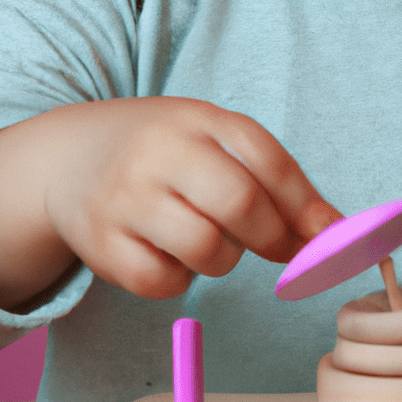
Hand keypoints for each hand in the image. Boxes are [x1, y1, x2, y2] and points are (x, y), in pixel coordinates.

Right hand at [43, 97, 341, 299]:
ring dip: (225, 258)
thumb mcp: (213, 139)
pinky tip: (170, 252)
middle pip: (240, 204)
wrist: (70, 156)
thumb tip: (331, 231)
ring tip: (209, 236)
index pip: (266, 158)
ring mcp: (126, 198)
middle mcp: (160, 152)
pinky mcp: (101, 244)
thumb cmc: (164, 150)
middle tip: (279, 246)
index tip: (331, 235)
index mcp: (198, 119)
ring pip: (206, 250)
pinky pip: (163, 282)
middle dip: (273, 237)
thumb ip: (271, 177)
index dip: (305, 203)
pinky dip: (180, 279)